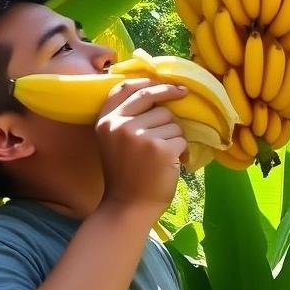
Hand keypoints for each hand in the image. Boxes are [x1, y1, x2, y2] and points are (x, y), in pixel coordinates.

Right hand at [94, 79, 187, 218]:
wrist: (128, 207)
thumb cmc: (126, 173)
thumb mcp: (114, 139)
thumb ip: (126, 116)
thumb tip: (159, 89)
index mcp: (106, 120)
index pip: (127, 87)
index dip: (151, 82)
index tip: (170, 85)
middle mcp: (120, 125)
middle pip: (156, 103)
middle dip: (169, 113)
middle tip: (181, 104)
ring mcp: (140, 137)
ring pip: (172, 121)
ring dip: (175, 136)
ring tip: (165, 154)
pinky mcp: (160, 149)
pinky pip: (181, 138)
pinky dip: (182, 150)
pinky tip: (174, 163)